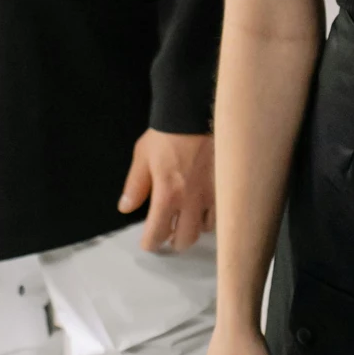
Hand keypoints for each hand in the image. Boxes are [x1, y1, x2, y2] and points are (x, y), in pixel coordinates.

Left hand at [121, 129, 215, 251]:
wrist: (197, 112)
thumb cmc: (167, 134)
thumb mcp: (142, 156)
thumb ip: (135, 186)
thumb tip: (126, 208)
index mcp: (168, 195)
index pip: (157, 235)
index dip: (150, 243)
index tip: (149, 241)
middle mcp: (191, 201)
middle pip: (184, 240)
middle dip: (173, 240)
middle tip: (169, 232)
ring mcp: (212, 195)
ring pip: (206, 230)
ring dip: (194, 227)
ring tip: (188, 218)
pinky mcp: (227, 187)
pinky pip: (221, 213)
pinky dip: (212, 216)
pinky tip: (205, 208)